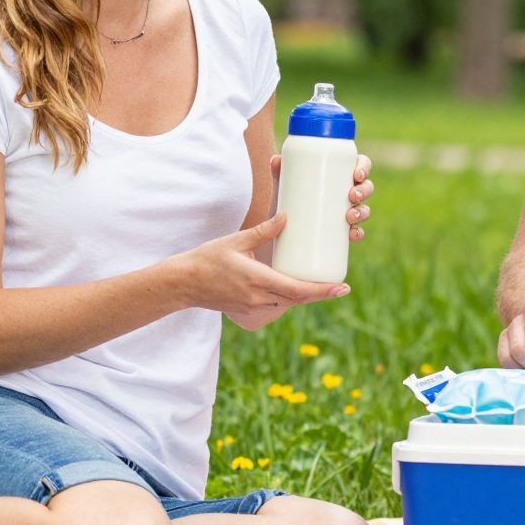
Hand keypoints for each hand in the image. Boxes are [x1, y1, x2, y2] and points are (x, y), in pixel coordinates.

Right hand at [175, 214, 348, 330]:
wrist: (183, 283)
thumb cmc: (208, 258)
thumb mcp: (236, 241)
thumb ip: (263, 230)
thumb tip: (286, 215)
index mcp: (258, 280)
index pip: (298, 289)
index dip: (322, 290)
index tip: (341, 287)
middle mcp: (258, 298)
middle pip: (299, 300)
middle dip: (321, 295)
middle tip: (341, 287)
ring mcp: (253, 307)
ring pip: (289, 303)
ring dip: (307, 297)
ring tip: (326, 287)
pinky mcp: (248, 310)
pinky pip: (276, 305)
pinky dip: (291, 298)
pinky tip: (300, 290)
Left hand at [269, 153, 374, 241]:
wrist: (279, 225)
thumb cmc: (288, 196)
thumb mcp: (284, 184)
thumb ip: (280, 171)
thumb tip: (275, 160)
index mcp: (340, 173)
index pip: (361, 164)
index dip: (364, 167)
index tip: (356, 174)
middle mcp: (348, 191)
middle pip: (366, 187)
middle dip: (364, 191)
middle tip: (352, 196)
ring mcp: (347, 211)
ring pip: (364, 209)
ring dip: (363, 212)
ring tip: (350, 216)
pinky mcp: (342, 231)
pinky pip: (357, 231)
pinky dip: (358, 233)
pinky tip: (353, 235)